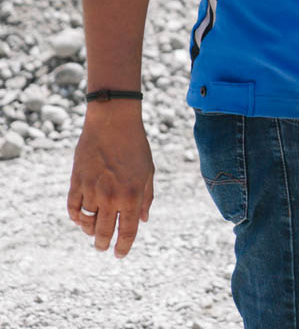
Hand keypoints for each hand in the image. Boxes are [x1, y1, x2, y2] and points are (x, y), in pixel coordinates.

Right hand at [67, 105, 153, 257]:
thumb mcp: (148, 171)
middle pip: (104, 233)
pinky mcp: (76, 182)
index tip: (119, 254)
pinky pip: (73, 209)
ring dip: (90, 229)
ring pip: (87, 223)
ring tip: (93, 229)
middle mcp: (111, 197)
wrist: (113, 121)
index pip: (127, 232)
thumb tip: (143, 220)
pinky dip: (76, 217)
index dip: (123, 247)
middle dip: (103, 244)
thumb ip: (146, 197)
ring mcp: (92, 191)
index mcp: (132, 196)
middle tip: (102, 247)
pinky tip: (81, 218)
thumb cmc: (135, 144)